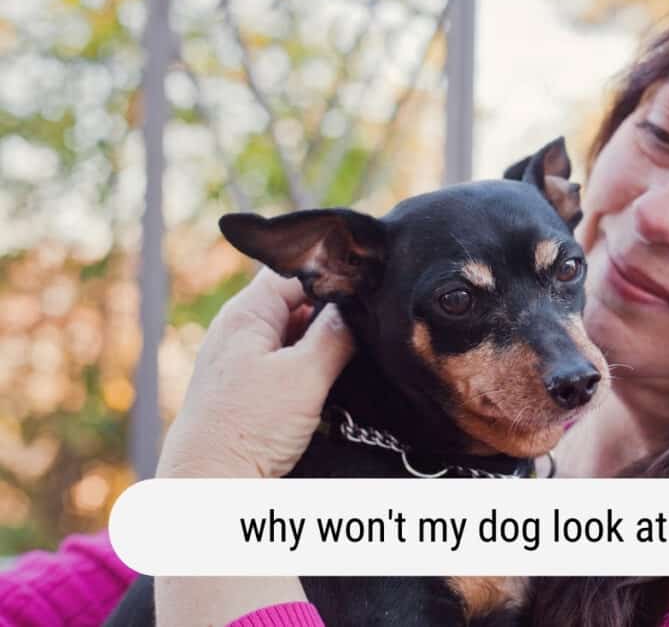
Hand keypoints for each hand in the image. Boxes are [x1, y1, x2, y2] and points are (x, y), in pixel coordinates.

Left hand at [156, 267, 353, 478]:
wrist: (210, 486)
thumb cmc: (249, 429)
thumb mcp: (305, 376)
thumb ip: (335, 334)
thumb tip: (360, 303)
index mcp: (247, 312)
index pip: (298, 270)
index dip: (335, 274)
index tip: (370, 288)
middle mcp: (240, 327)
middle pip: (299, 299)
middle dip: (333, 311)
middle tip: (368, 327)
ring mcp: (243, 356)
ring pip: (296, 331)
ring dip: (323, 342)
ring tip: (353, 356)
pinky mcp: (249, 384)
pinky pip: (288, 359)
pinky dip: (311, 365)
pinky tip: (331, 380)